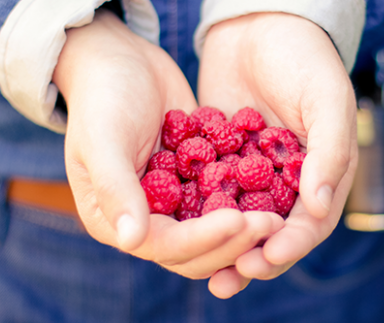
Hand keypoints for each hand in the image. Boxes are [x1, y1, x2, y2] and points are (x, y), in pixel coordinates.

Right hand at [53, 9, 283, 297]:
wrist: (124, 61)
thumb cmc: (104, 97)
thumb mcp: (103, 139)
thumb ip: (115, 188)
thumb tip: (132, 239)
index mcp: (116, 221)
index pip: (166, 246)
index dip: (203, 239)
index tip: (238, 221)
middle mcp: (149, 220)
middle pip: (197, 251)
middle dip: (234, 241)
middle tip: (272, 223)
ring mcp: (175, 203)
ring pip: (216, 231)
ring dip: (246, 230)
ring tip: (280, 217)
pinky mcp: (198, 183)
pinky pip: (227, 200)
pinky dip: (249, 201)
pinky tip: (280, 194)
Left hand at [198, 13, 357, 290]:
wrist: (260, 25)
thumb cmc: (304, 59)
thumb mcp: (327, 100)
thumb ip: (330, 152)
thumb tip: (319, 207)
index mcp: (321, 172)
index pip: (311, 221)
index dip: (291, 244)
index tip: (268, 256)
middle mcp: (288, 180)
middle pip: (273, 231)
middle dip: (254, 256)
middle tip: (231, 276)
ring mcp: (253, 173)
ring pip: (239, 220)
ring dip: (224, 247)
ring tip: (206, 273)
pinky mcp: (221, 160)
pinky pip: (211, 193)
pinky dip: (199, 213)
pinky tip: (179, 228)